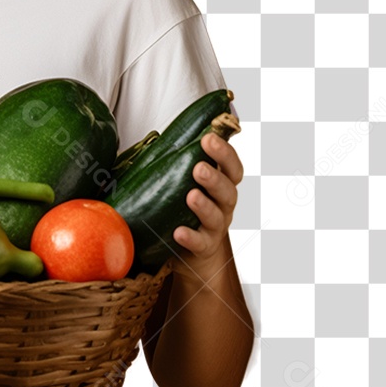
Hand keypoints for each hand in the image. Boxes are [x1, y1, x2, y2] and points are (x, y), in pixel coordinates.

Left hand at [170, 132, 243, 279]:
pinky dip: (191, 237)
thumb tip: (154, 137)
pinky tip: (178, 232)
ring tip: (191, 196)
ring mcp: (215, 227)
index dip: (225, 153)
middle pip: (228, 190)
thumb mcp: (184, 181)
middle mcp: (223, 205)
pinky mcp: (203, 247)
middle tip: (199, 168)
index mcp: (220, 184)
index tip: (209, 138)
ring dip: (205, 205)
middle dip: (214, 178)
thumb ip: (178, 162)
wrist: (193, 249)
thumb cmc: (186, 207)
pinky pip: (200, 243)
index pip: (231, 167)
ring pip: (217, 216)